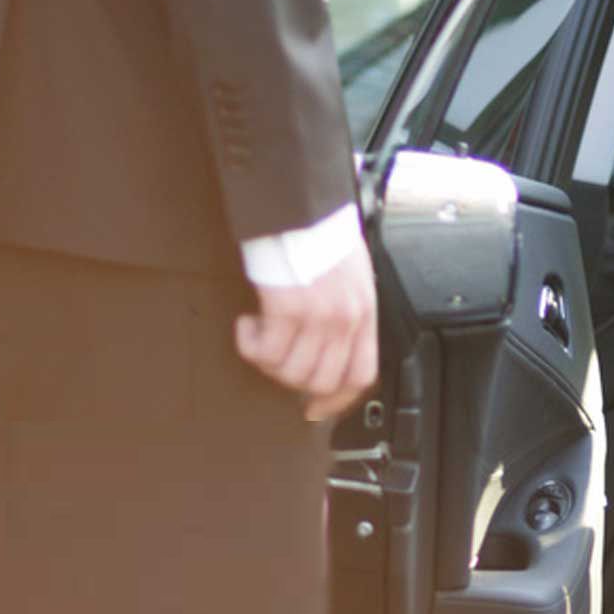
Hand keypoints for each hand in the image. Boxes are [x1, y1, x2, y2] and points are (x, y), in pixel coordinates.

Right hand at [235, 241, 378, 420]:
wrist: (301, 206)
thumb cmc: (322, 234)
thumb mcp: (353, 276)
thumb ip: (348, 312)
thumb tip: (332, 346)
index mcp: (365, 312)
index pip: (361, 375)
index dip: (337, 400)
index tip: (314, 407)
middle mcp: (346, 319)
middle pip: (321, 380)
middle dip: (291, 380)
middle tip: (274, 359)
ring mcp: (319, 316)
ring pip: (290, 372)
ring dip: (267, 361)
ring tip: (260, 333)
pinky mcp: (287, 308)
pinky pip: (265, 352)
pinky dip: (250, 345)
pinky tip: (247, 324)